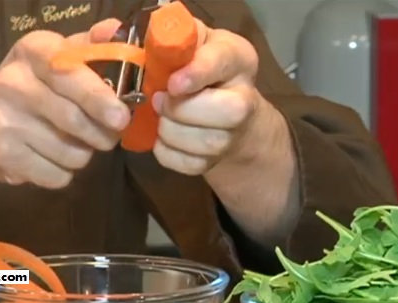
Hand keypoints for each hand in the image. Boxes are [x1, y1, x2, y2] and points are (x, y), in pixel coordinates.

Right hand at [0, 20, 130, 188]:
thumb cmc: (29, 87)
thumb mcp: (53, 57)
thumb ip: (87, 47)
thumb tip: (115, 30)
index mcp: (32, 52)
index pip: (69, 73)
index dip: (98, 98)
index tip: (120, 117)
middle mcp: (13, 84)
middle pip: (74, 120)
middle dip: (102, 134)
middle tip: (108, 135)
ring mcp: (5, 122)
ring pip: (71, 153)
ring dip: (83, 154)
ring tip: (73, 144)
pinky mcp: (3, 156)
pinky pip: (56, 175)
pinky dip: (63, 173)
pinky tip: (52, 159)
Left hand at [151, 21, 282, 175]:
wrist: (219, 111)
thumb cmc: (197, 68)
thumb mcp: (193, 44)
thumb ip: (177, 43)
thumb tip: (153, 48)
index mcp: (238, 59)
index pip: (223, 62)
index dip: (197, 73)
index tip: (173, 83)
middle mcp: (245, 99)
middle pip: (226, 112)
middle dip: (182, 110)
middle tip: (159, 101)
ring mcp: (234, 135)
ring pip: (205, 143)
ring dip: (170, 131)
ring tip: (160, 117)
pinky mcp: (216, 161)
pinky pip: (188, 164)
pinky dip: (166, 152)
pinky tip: (162, 137)